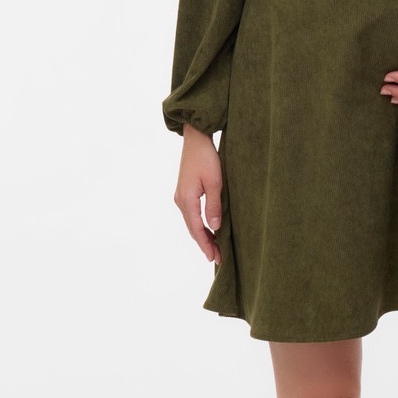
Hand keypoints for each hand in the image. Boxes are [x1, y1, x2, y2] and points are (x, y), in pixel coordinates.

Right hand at [174, 124, 223, 261]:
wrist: (195, 139)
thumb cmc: (206, 158)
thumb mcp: (215, 182)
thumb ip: (214, 206)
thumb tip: (215, 228)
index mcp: (187, 199)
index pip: (196, 229)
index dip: (205, 244)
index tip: (214, 257)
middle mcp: (180, 200)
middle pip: (192, 229)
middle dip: (204, 244)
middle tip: (217, 258)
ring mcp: (181, 196)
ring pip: (191, 223)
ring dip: (202, 236)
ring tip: (214, 249)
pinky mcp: (184, 192)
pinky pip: (191, 215)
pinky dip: (200, 225)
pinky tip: (208, 231)